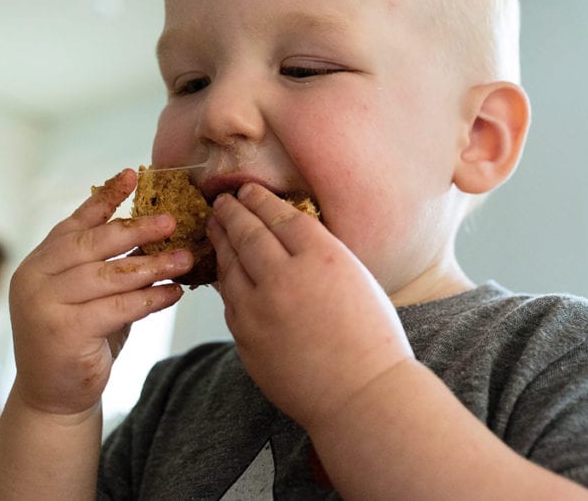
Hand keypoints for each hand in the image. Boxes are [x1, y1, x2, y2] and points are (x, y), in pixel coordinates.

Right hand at [8, 168, 190, 416]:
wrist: (55, 395)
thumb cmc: (80, 338)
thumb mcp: (91, 293)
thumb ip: (109, 264)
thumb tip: (157, 230)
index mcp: (40, 260)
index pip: (77, 221)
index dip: (106, 197)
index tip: (133, 175)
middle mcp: (35, 277)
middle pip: (94, 244)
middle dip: (137, 230)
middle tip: (172, 221)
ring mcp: (44, 304)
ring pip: (110, 276)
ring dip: (153, 266)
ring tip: (185, 259)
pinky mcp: (63, 331)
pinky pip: (118, 307)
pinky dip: (150, 299)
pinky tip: (174, 293)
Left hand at [207, 183, 412, 428]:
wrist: (360, 396)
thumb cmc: (371, 339)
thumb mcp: (356, 278)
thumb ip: (320, 254)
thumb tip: (287, 236)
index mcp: (321, 257)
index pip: (280, 216)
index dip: (260, 200)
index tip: (249, 191)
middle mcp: (284, 277)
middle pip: (248, 233)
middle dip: (232, 212)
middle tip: (223, 201)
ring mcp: (259, 309)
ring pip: (231, 264)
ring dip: (221, 241)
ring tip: (216, 226)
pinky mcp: (246, 338)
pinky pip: (230, 299)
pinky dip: (226, 278)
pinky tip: (225, 269)